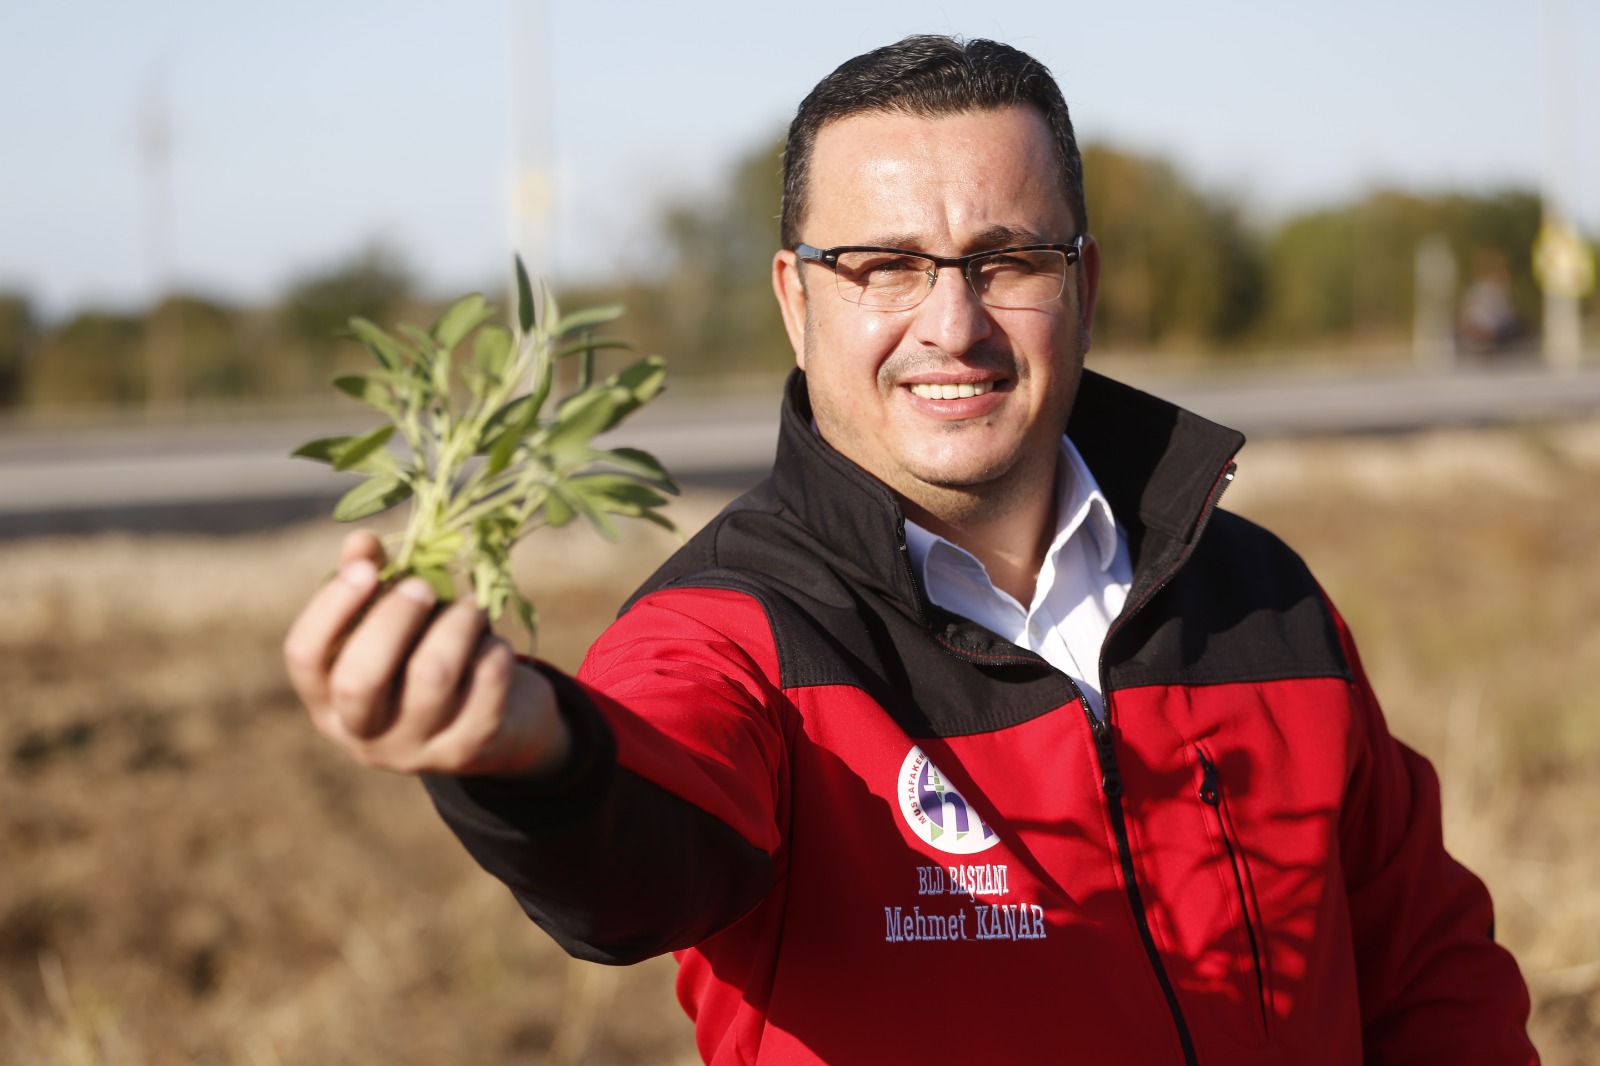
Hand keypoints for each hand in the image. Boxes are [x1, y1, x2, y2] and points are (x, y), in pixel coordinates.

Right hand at [283, 531, 569, 776]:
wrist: (496, 726)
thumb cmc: (428, 658)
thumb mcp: (394, 626)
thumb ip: (372, 582)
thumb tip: (361, 542)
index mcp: (328, 699)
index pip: (305, 655)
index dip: (331, 606)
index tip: (367, 569)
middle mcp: (362, 735)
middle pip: (360, 680)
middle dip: (394, 619)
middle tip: (423, 587)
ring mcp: (415, 750)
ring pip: (432, 677)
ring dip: (456, 624)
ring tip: (471, 609)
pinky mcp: (468, 750)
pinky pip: (485, 684)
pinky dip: (494, 650)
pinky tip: (494, 644)